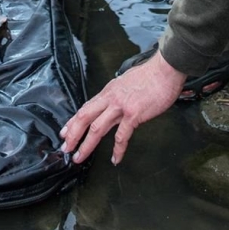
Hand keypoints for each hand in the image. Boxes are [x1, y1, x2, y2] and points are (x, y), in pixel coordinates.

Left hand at [59, 50, 186, 165]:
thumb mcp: (125, 83)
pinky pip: (122, 135)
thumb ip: (117, 95)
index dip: (73, 121)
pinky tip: (115, 159)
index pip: (85, 108)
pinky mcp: (133, 114)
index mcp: (108, 92)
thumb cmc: (149, 76)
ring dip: (86, 145)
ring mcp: (121, 106)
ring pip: (97, 128)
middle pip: (84, 117)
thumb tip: (112, 104)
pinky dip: (117, 149)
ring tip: (79, 157)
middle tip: (65, 148)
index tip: (64, 133)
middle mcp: (110, 98)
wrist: (164, 70)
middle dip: (73, 134)